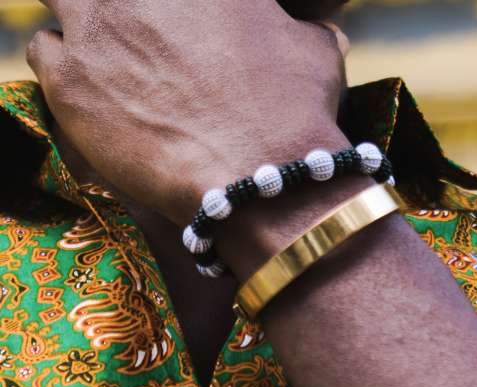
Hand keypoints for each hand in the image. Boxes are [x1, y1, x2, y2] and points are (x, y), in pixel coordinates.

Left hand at [27, 0, 349, 223]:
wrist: (261, 175)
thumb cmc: (294, 112)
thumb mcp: (318, 56)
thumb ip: (308, 33)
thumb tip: (328, 34)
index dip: (169, 6)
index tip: (176, 26)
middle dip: (122, 10)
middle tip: (138, 41)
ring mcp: (97, 27)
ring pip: (64, 2)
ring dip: (84, 28)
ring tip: (109, 66)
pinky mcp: (69, 78)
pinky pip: (43, 50)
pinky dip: (63, 67)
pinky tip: (91, 92)